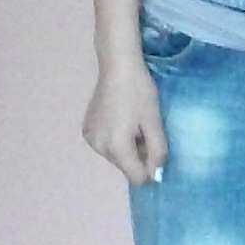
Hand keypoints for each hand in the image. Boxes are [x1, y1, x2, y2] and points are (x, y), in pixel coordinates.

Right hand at [84, 57, 167, 183]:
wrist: (117, 66)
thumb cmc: (139, 92)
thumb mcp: (154, 122)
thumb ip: (158, 152)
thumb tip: (156, 175)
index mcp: (116, 147)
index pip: (136, 177)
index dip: (150, 169)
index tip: (156, 150)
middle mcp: (99, 147)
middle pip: (125, 167)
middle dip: (138, 156)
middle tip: (145, 130)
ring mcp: (90, 139)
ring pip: (115, 157)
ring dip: (127, 148)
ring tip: (132, 123)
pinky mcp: (86, 130)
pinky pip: (106, 146)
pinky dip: (116, 140)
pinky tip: (120, 120)